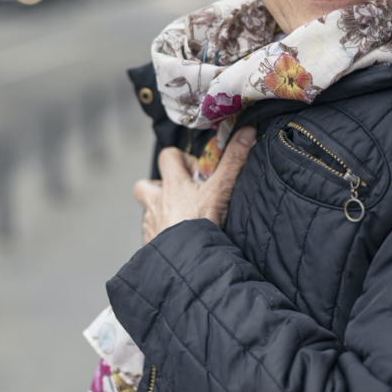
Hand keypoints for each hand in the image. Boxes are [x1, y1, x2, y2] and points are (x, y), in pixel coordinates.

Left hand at [133, 126, 256, 242]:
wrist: (187, 261)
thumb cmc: (201, 223)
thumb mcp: (220, 189)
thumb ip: (233, 160)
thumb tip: (247, 131)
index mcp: (172, 185)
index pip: (167, 156)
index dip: (180, 159)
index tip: (197, 172)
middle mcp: (156, 202)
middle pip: (144, 185)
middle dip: (158, 187)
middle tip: (179, 195)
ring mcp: (151, 224)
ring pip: (149, 211)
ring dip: (161, 212)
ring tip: (181, 219)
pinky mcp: (150, 244)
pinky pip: (152, 236)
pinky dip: (162, 236)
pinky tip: (178, 241)